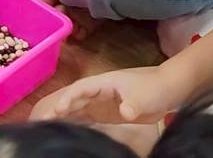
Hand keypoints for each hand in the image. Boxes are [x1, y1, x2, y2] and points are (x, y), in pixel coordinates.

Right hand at [30, 66, 177, 125]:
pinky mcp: (107, 113)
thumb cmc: (154, 88)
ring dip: (64, 116)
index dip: (69, 97)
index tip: (59, 109)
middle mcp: (99, 91)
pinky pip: (87, 118)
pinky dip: (76, 123)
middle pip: (75, 98)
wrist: (168, 89)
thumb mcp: (144, 97)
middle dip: (59, 107)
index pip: (81, 88)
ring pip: (78, 108)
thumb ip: (133, 104)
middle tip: (43, 120)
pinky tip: (67, 130)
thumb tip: (125, 113)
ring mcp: (102, 102)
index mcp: (104, 82)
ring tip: (48, 126)